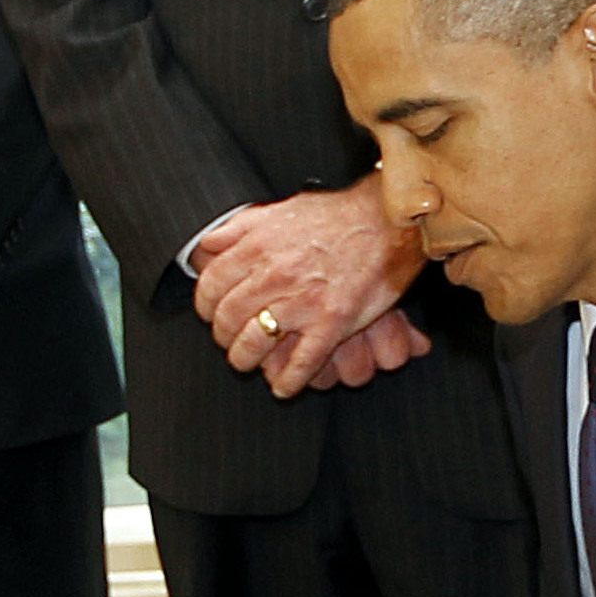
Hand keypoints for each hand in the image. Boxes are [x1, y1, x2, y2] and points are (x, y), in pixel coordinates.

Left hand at [191, 182, 426, 397]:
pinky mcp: (333, 322)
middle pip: (228, 318)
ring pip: (255, 344)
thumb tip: (209, 244)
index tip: (210, 314)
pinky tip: (284, 387)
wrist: (390, 221)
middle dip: (223, 336)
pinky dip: (288, 381)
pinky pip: (301, 362)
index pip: (211, 285)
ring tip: (249, 363)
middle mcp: (276, 274)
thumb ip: (241, 227)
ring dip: (245, 359)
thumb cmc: (338, 215)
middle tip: (229, 341)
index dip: (205, 305)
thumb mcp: (281, 209)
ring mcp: (304, 301)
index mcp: (259, 246)